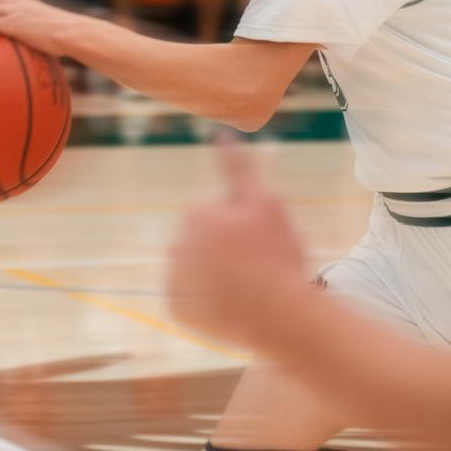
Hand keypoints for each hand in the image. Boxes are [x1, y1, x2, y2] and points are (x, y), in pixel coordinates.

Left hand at [166, 140, 311, 344]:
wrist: (278, 316)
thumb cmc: (277, 256)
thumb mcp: (266, 202)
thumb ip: (239, 167)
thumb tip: (221, 134)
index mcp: (194, 214)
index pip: (217, 214)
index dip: (244, 226)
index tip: (261, 242)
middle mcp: (174, 244)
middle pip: (203, 241)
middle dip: (224, 248)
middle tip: (256, 266)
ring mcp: (172, 278)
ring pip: (197, 270)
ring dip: (214, 274)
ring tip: (245, 287)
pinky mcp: (175, 309)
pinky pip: (190, 299)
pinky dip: (206, 301)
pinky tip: (230, 304)